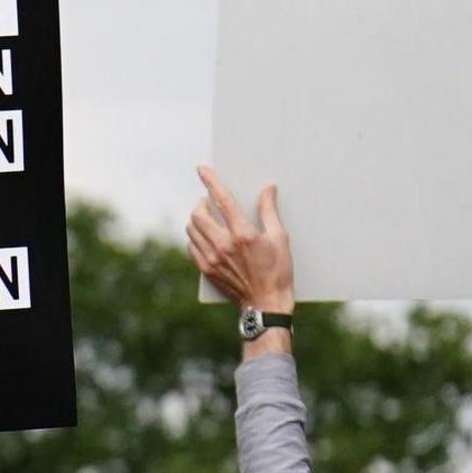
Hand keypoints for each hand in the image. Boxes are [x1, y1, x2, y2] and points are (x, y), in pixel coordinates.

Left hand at [187, 167, 295, 316]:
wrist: (266, 303)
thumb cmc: (278, 271)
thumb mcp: (280, 238)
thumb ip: (269, 211)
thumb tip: (267, 188)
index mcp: (242, 234)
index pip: (222, 200)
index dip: (211, 181)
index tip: (202, 169)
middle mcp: (223, 245)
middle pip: (198, 214)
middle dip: (202, 202)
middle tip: (209, 201)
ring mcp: (211, 258)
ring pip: (191, 229)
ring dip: (197, 219)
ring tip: (208, 218)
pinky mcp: (206, 269)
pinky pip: (191, 246)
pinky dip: (195, 237)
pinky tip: (206, 237)